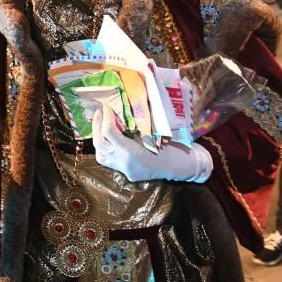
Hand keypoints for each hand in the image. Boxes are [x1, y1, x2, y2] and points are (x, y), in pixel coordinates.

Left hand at [92, 106, 212, 182]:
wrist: (184, 166)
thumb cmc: (174, 146)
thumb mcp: (153, 132)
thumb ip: (134, 125)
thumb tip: (120, 109)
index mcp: (132, 153)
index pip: (109, 132)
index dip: (106, 117)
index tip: (107, 106)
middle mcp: (125, 164)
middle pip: (100, 144)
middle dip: (97, 126)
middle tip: (100, 112)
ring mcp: (125, 171)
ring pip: (101, 156)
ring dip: (98, 139)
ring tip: (101, 125)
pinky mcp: (128, 174)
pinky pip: (111, 161)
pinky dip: (108, 148)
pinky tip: (111, 139)